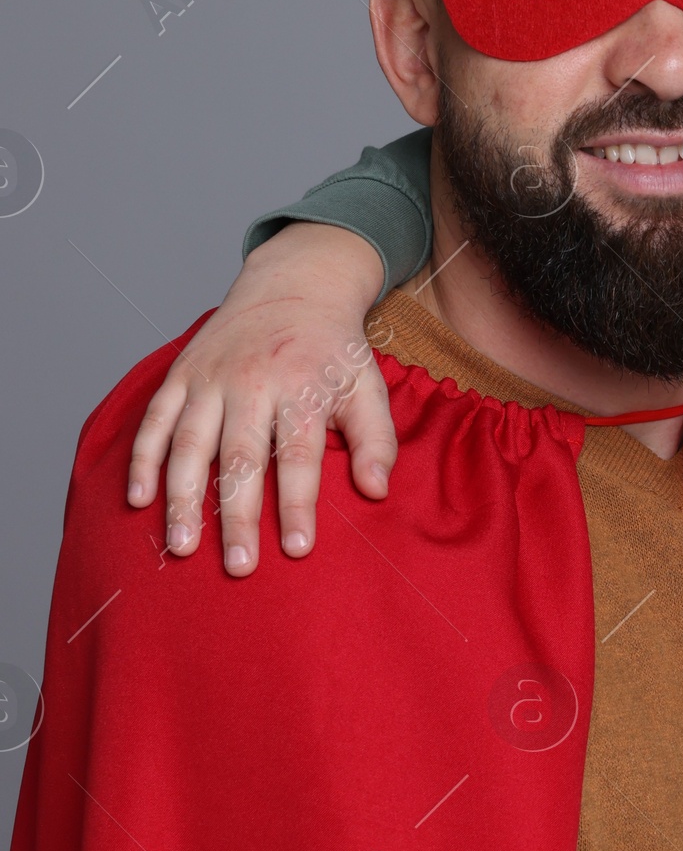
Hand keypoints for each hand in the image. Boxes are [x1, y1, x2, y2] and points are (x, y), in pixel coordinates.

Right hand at [128, 224, 395, 574]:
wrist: (295, 284)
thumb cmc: (333, 350)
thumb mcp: (368, 386)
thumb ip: (375, 440)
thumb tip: (376, 491)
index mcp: (301, 387)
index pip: (299, 455)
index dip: (298, 503)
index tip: (297, 548)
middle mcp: (252, 383)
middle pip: (241, 457)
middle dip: (238, 515)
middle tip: (239, 566)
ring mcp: (210, 378)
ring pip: (190, 444)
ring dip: (183, 497)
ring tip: (181, 545)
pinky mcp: (181, 375)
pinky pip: (155, 420)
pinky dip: (142, 459)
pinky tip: (138, 500)